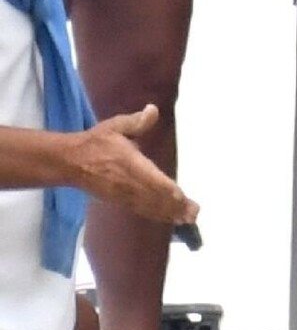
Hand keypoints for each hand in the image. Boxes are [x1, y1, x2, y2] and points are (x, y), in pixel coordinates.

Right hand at [69, 105, 198, 224]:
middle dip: (175, 207)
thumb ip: (136, 122)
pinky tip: (168, 218)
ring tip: (187, 220)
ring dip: (168, 214)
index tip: (184, 197)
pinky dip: (156, 215)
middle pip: (155, 198)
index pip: (153, 179)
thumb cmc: (95, 142)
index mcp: (129, 163)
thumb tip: (154, 109)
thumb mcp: (115, 127)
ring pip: (149, 207)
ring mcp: (123, 195)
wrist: (69, 162)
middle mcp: (128, 183)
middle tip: (194, 214)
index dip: (168, 190)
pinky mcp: (119, 201)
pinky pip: (141, 210)